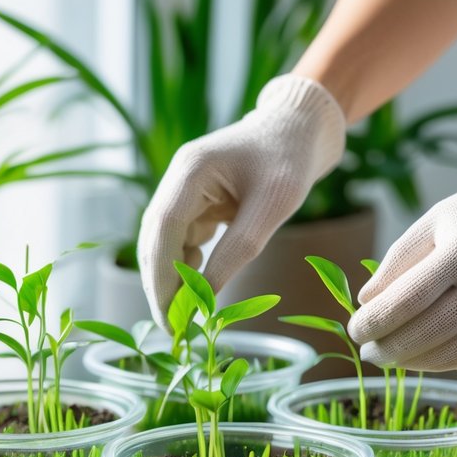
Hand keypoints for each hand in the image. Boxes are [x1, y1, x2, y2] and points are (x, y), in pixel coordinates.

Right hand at [138, 75, 345, 325]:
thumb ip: (239, 249)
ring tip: (186, 314)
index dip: (161, 275)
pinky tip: (199, 283)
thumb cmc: (291, 160)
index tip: (169, 315)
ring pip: (165, 242)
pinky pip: (182, 238)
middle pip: (155, 238)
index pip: (162, 228)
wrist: (301, 128)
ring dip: (172, 277)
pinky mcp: (197, 200)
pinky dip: (187, 264)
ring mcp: (184, 189)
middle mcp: (178, 178)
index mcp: (191, 170)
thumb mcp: (272, 206)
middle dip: (161, 284)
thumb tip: (206, 298)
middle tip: (172, 328)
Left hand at [348, 133, 456, 371]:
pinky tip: (436, 355)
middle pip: (430, 333)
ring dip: (420, 363)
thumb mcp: (435, 221)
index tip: (354, 331)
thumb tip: (366, 304)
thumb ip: (398, 262)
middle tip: (369, 354)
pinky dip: (455, 363)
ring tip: (396, 358)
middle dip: (391, 350)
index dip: (375, 322)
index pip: (407, 301)